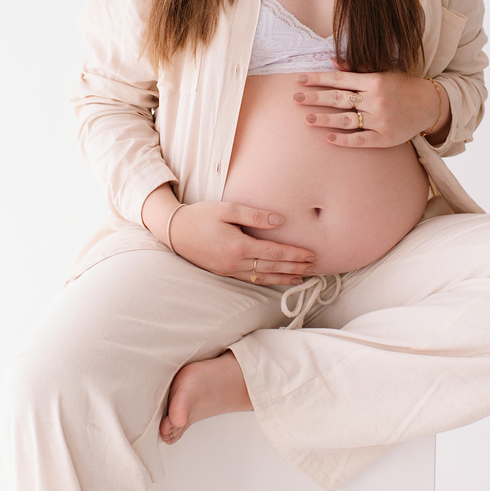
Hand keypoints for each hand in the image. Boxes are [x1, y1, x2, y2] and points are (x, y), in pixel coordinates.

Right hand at [165, 200, 316, 285]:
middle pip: (272, 268)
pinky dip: (268, 280)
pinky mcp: (225, 272)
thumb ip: (254, 215)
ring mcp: (229, 270)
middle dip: (295, 267)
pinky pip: (251, 280)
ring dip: (285, 277)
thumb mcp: (226, 209)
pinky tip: (278, 279)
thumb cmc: (200, 216)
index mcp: (238, 246)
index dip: (294, 254)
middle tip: (315, 266)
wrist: (174, 231)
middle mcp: (235, 263)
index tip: (311, 254)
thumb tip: (279, 221)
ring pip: (263, 277)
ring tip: (303, 276)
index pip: (274, 253)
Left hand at [292, 69, 447, 147]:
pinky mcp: (385, 138)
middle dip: (315, 98)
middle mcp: (376, 100)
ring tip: (307, 118)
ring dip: (325, 119)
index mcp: (374, 81)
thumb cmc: (402, 87)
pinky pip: (360, 139)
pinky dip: (344, 140)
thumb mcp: (383, 72)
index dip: (318, 79)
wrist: (430, 105)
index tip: (300, 80)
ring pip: (346, 120)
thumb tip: (331, 61)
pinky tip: (329, 138)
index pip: (340, 79)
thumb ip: (357, 69)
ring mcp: (380, 120)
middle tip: (296, 98)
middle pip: (339, 99)